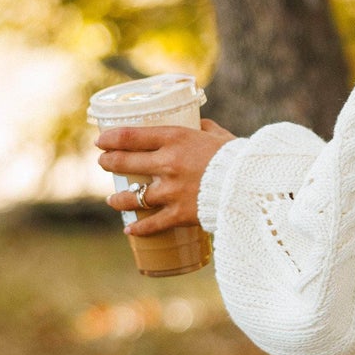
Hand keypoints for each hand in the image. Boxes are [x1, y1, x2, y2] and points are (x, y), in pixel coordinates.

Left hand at [96, 119, 234, 237]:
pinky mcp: (180, 214)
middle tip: (104, 163)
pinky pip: (152, 223)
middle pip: (125, 163)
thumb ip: (205, 129)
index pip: (131, 136)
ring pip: (133, 196)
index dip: (110, 138)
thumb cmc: (239, 156)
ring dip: (118, 198)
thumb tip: (198, 125)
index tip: (101, 141)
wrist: (254, 184)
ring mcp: (171, 191)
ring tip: (111, 199)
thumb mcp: (219, 135)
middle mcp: (168, 164)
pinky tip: (129, 229)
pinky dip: (139, 228)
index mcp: (176, 139)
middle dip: (109, 162)